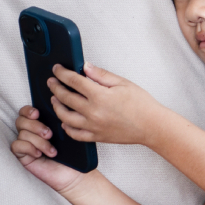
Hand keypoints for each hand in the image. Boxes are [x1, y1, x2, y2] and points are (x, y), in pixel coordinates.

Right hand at [11, 105, 82, 192]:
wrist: (74, 174)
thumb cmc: (74, 154)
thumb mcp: (68, 134)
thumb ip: (59, 121)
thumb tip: (54, 110)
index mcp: (42, 124)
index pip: (26, 112)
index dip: (28, 110)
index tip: (37, 114)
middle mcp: (31, 133)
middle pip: (21, 121)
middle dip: (35, 126)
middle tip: (50, 134)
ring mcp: (26, 144)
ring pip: (22, 134)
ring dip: (39, 141)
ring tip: (52, 151)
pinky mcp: (23, 156)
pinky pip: (16, 146)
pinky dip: (28, 148)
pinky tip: (39, 154)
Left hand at [47, 63, 162, 145]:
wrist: (152, 126)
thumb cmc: (142, 105)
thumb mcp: (123, 83)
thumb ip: (101, 75)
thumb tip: (85, 67)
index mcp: (100, 96)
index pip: (74, 81)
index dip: (62, 73)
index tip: (57, 69)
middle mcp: (93, 112)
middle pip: (65, 97)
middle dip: (55, 87)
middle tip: (52, 82)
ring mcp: (93, 126)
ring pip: (65, 116)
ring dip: (56, 106)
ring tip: (55, 99)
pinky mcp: (96, 137)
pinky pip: (74, 134)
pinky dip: (66, 126)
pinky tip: (65, 120)